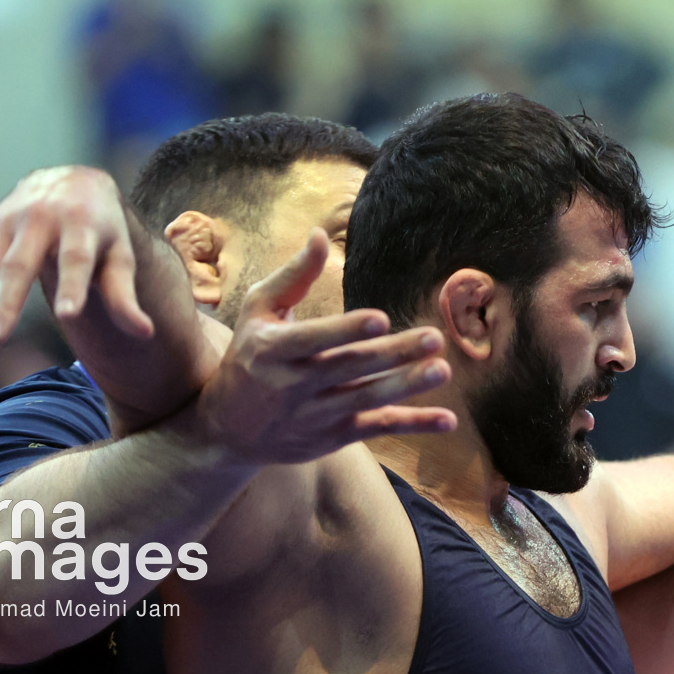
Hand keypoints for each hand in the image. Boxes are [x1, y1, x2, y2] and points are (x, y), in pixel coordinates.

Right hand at [0, 166, 152, 363]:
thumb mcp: (120, 255)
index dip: (73, 286)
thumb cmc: (101, 231)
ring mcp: (5, 224)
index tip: (69, 315)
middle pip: (19, 266)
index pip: (76, 258)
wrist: (69, 182)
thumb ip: (125, 295)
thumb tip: (147, 335)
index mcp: (81, 223)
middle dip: (7, 305)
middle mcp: (39, 219)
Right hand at [192, 231, 457, 462]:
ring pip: (367, 400)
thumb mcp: (258, 312)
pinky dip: (413, 425)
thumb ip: (293, 276)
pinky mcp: (332, 438)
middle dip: (393, 354)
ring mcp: (314, 416)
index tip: (380, 318)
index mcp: (273, 350)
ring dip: (407, 387)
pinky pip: (377, 429)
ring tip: (442, 370)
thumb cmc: (249, 356)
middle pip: (349, 368)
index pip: (313, 340)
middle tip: (434, 338)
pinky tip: (447, 420)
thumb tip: (320, 235)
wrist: (226, 429)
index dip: (346, 330)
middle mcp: (293, 386)